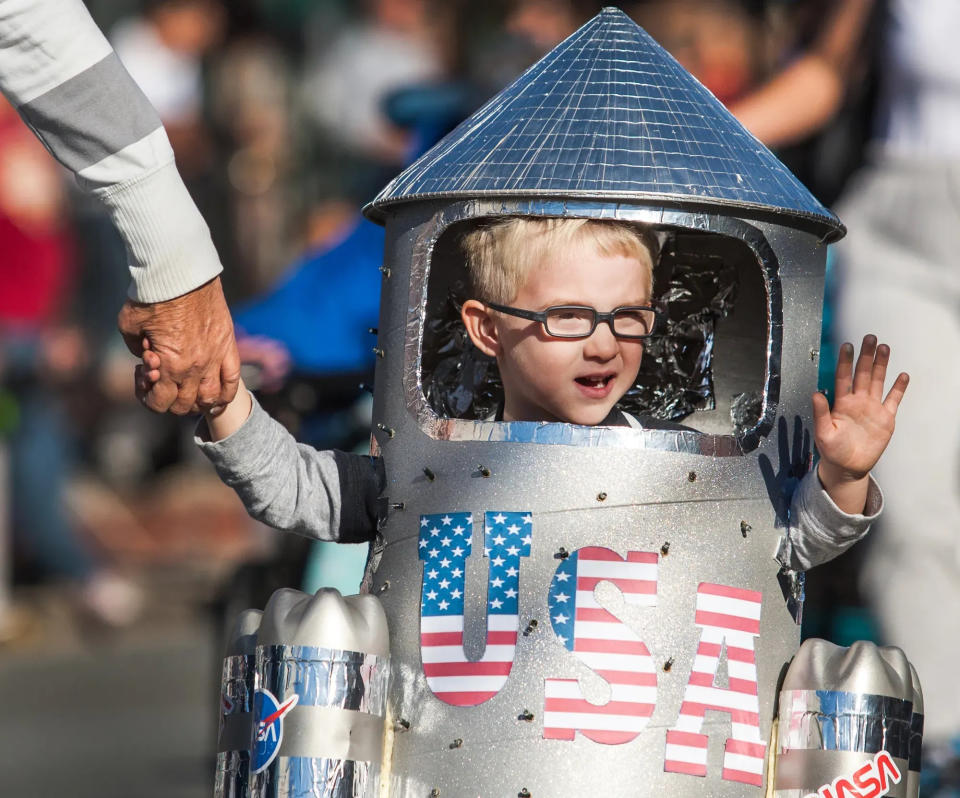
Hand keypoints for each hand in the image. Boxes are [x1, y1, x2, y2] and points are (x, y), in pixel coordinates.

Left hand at [119, 276, 239, 414]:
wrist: (180, 272)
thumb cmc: (151, 296)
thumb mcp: (129, 325)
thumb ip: (136, 348)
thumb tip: (147, 358)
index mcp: (169, 365)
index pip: (160, 403)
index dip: (148, 398)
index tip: (145, 379)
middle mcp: (195, 367)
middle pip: (185, 405)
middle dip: (169, 401)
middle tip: (163, 382)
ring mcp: (215, 358)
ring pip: (211, 398)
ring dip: (198, 402)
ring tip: (189, 392)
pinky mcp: (228, 345)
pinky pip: (233, 379)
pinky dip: (226, 393)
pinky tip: (217, 397)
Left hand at [812, 335, 908, 511]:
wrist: (848, 466)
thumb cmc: (832, 450)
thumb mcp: (824, 433)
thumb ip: (820, 413)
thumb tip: (815, 393)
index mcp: (841, 403)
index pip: (843, 377)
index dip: (845, 361)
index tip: (846, 345)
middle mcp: (857, 401)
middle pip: (862, 374)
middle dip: (866, 356)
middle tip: (869, 338)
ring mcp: (872, 408)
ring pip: (877, 381)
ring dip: (881, 365)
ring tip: (884, 348)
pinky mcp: (885, 418)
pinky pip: (893, 400)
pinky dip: (898, 388)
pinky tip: (902, 376)